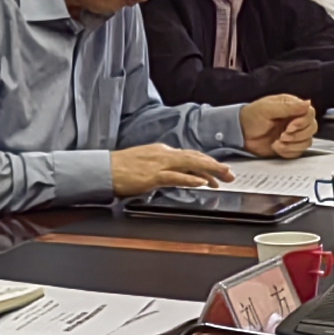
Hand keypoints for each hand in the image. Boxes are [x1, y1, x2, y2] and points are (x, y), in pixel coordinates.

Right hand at [112, 143, 230, 194]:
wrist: (103, 169)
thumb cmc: (120, 168)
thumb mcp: (145, 164)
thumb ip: (162, 169)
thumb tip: (174, 176)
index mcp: (161, 152)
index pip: (189, 156)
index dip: (206, 163)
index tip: (218, 170)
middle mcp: (163, 154)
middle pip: (195, 158)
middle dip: (214, 166)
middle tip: (230, 174)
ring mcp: (159, 164)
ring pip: (190, 164)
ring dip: (209, 171)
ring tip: (223, 177)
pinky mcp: (153, 175)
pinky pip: (176, 177)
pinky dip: (190, 179)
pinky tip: (201, 182)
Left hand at [240, 96, 317, 156]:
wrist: (240, 134)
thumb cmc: (251, 117)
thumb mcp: (267, 108)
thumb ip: (288, 107)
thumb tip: (307, 103)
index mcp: (292, 107)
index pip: (309, 113)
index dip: (303, 122)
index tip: (290, 127)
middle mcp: (295, 119)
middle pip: (311, 128)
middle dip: (298, 134)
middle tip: (283, 135)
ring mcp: (293, 134)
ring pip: (307, 141)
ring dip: (293, 144)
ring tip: (278, 142)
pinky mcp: (289, 146)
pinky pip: (298, 152)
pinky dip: (288, 151)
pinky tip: (276, 147)